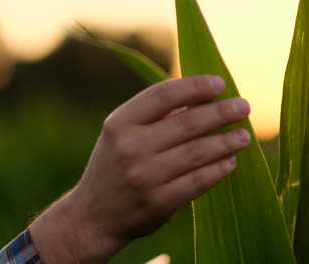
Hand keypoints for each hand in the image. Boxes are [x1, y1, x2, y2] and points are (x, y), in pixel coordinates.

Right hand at [30, 75, 250, 263]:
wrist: (94, 216)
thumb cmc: (113, 167)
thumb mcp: (120, 135)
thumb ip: (152, 116)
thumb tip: (197, 98)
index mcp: (119, 124)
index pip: (162, 95)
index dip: (194, 86)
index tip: (219, 84)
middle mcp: (130, 148)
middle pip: (187, 123)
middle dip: (221, 112)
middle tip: (243, 107)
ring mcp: (145, 177)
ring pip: (198, 152)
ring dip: (227, 141)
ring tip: (244, 135)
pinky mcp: (159, 203)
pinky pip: (199, 181)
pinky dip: (219, 169)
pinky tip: (230, 161)